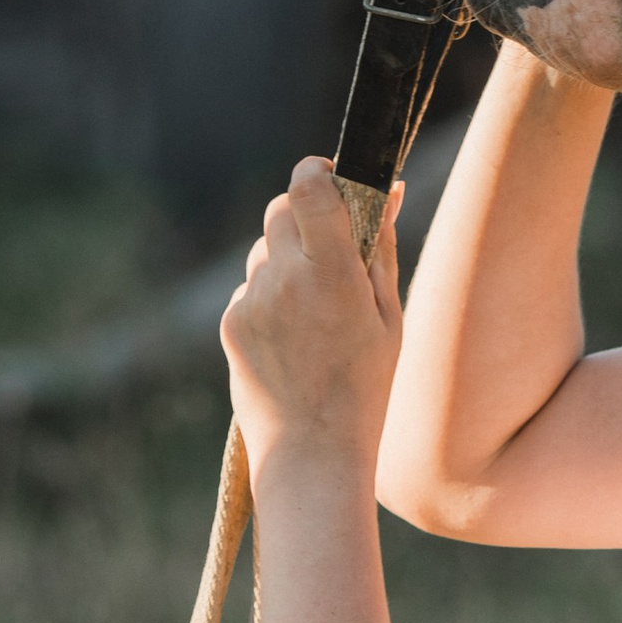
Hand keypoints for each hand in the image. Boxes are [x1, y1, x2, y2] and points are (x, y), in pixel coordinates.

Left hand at [222, 160, 403, 475]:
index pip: (309, 187)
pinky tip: (294, 336)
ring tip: (316, 309)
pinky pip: (252, 287)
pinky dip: (271, 295)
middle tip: (330, 243)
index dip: (318, 171)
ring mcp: (251, 301)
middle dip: (304, 212)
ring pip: (264, 250)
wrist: (311, 452)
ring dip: (288, 259)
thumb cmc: (365, 386)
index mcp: (332, 273)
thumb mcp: (389, 315)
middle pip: (281, 208)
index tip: (332, 176)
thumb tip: (391, 189)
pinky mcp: (230, 323)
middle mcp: (284, 279)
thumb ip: (382, 247)